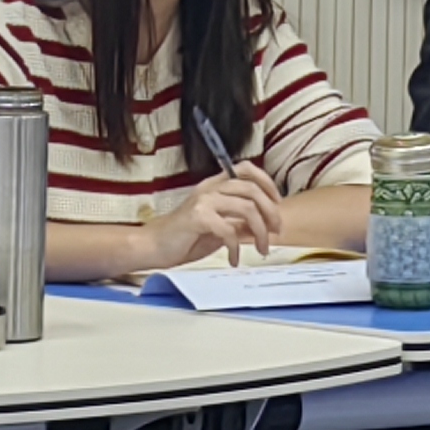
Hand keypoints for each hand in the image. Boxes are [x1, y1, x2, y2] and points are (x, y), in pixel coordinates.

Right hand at [141, 166, 288, 269]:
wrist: (153, 246)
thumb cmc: (183, 237)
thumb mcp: (217, 227)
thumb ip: (237, 222)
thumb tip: (261, 226)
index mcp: (214, 185)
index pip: (246, 169)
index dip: (266, 183)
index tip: (277, 203)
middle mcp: (210, 188)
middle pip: (252, 189)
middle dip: (270, 211)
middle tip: (276, 231)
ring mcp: (204, 201)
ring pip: (246, 208)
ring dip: (260, 231)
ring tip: (262, 248)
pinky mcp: (198, 217)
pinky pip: (228, 230)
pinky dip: (237, 247)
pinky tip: (234, 259)